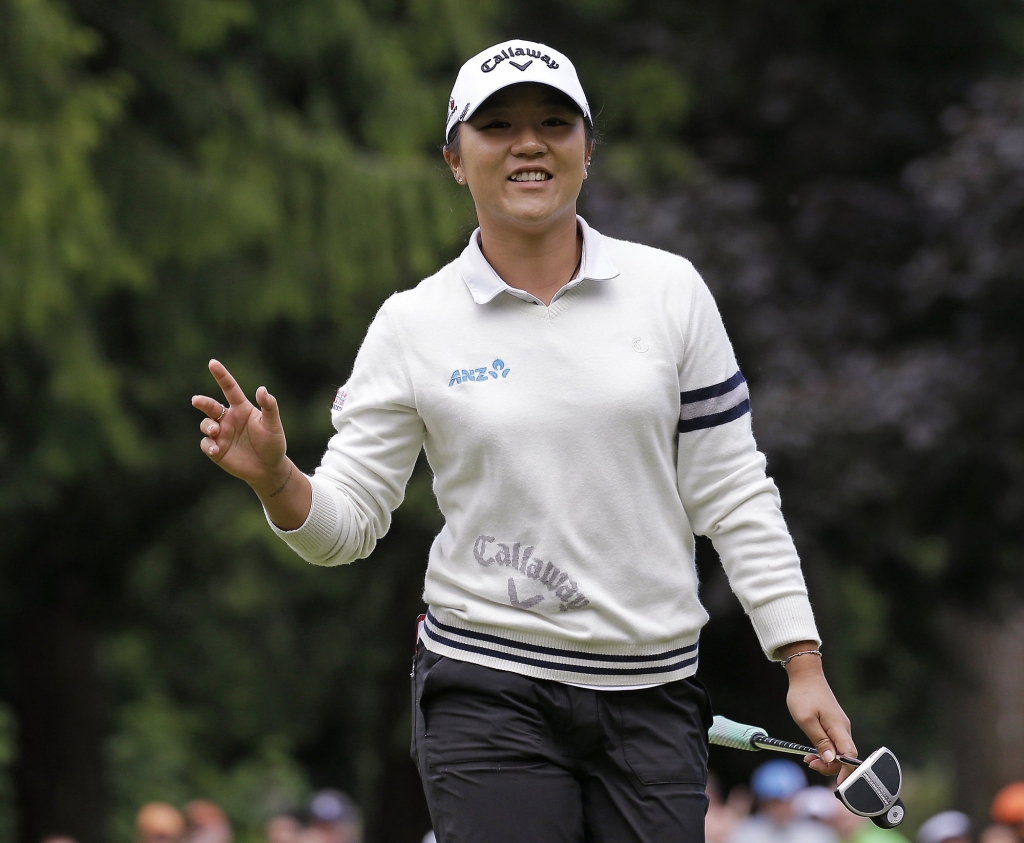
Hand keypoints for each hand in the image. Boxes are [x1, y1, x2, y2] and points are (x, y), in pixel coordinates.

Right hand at [191, 359, 288, 491]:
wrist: (269, 468)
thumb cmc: (273, 443)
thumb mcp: (273, 425)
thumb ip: (269, 407)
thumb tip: (262, 389)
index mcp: (241, 408)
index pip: (229, 388)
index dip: (221, 376)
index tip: (212, 363)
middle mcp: (228, 419)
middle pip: (210, 406)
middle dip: (202, 402)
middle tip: (196, 401)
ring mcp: (221, 434)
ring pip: (205, 424)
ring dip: (207, 426)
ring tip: (215, 431)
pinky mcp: (216, 449)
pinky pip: (206, 443)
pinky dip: (208, 444)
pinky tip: (215, 448)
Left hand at [780, 642, 857, 782]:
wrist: (805, 675)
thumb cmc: (803, 695)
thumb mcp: (806, 720)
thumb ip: (819, 741)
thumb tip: (831, 760)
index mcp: (839, 729)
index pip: (849, 757)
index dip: (846, 773)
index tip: (837, 785)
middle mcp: (843, 729)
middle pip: (846, 757)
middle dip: (831, 767)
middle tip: (810, 764)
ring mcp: (840, 726)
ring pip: (840, 751)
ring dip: (826, 759)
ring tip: (808, 759)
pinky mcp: (834, 724)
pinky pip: (835, 744)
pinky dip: (825, 751)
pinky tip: (812, 752)